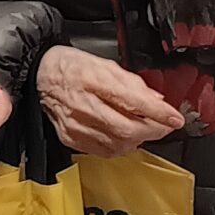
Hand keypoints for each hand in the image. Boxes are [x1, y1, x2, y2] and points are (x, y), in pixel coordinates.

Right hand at [35, 46, 184, 156]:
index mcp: (93, 80)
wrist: (40, 77)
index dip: (158, 112)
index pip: (132, 100)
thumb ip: (131, 82)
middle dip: (153, 130)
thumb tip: (154, 98)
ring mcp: (76, 125)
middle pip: (127, 128)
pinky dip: (120, 147)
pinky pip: (103, 151)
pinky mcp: (71, 138)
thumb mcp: (104, 63)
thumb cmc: (71, 67)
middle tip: (165, 126)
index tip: (174, 118)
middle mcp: (83, 105)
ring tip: (144, 129)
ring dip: (138, 139)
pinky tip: (124, 137)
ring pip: (117, 144)